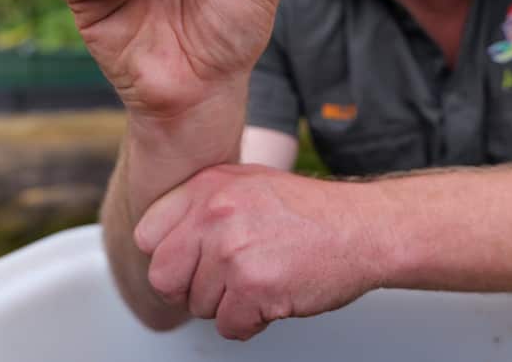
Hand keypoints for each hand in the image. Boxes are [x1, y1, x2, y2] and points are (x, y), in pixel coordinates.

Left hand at [134, 164, 382, 339]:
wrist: (363, 227)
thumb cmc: (310, 211)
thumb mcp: (248, 185)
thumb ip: (204, 203)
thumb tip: (164, 236)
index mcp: (208, 186)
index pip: (148, 235)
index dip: (170, 255)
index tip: (193, 260)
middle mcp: (215, 214)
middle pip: (163, 277)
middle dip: (190, 288)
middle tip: (224, 281)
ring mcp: (234, 250)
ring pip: (198, 306)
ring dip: (229, 304)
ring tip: (263, 277)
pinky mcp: (255, 286)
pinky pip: (229, 326)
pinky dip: (251, 321)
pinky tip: (273, 296)